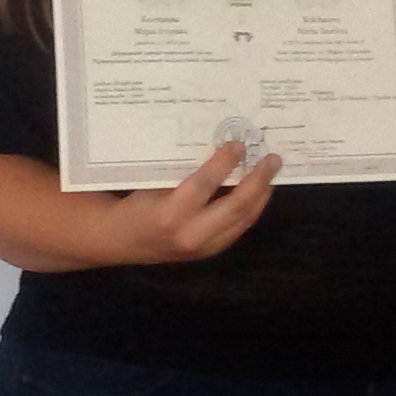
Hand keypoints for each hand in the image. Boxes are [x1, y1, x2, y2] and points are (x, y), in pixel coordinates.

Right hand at [95, 140, 280, 264]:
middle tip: (272, 158)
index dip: (224, 163)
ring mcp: (203, 248)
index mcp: (169, 214)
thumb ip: (185, 172)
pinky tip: (258, 191)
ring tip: (271, 172)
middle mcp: (189, 234)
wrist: (124, 241)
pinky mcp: (210, 252)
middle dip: (258, 181)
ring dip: (261, 195)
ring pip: (243, 220)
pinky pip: (238, 228)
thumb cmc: (137, 205)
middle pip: (235, 208)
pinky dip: (252, 207)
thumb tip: (220, 147)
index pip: (203, 185)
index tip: (238, 144)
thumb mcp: (153, 184)